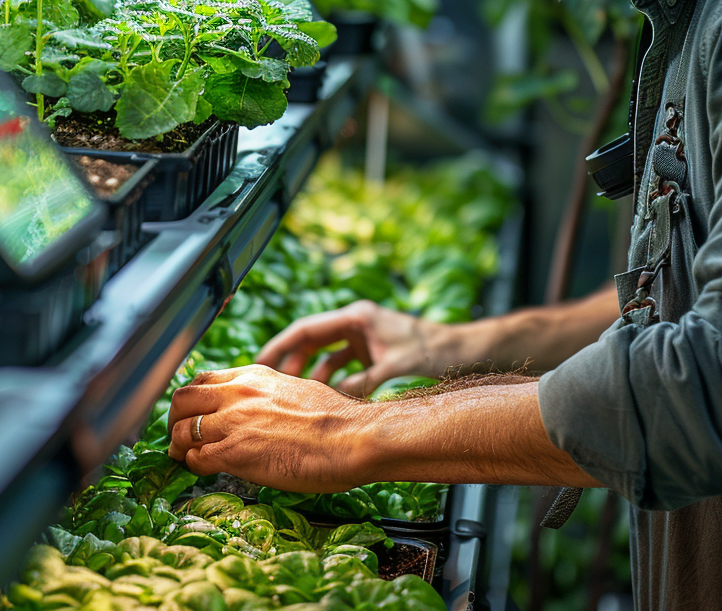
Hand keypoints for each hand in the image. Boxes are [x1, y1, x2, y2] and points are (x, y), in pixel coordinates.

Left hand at [167, 365, 375, 490]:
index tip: (191, 412)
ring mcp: (234, 422)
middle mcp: (238, 393)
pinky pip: (196, 458)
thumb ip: (266, 395)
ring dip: (179, 446)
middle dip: (174, 419)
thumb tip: (257, 410)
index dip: (191, 399)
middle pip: (182, 399)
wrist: (351, 437)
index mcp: (254, 376)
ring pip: (182, 430)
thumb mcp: (293, 389)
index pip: (202, 379)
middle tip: (179, 435)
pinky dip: (193, 466)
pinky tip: (204, 470)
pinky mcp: (235, 452)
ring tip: (185, 457)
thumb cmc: (334, 419)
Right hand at [255, 299, 465, 395]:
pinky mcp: (371, 353)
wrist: (462, 351)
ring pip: (326, 356)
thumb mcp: (393, 367)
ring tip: (294, 398)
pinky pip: (343, 367)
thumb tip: (331, 402)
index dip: (280, 346)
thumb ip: (361, 384)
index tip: (259, 363)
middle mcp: (355, 323)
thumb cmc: (432, 351)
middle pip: (311, 341)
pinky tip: (326, 402)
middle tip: (270, 386)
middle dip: (291, 363)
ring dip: (312, 376)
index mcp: (356, 317)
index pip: (307, 329)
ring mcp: (363, 338)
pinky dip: (334, 383)